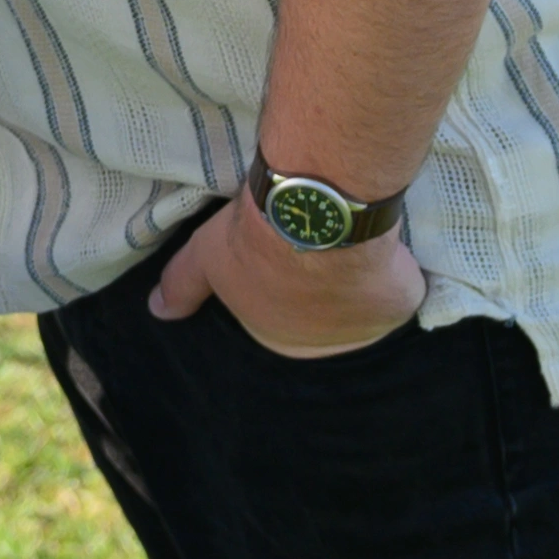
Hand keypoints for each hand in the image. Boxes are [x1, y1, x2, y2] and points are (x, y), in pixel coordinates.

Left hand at [149, 189, 426, 359]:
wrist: (315, 215)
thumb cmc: (253, 240)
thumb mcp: (206, 259)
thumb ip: (183, 285)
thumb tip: (157, 312)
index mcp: (280, 338)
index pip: (280, 316)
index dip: (279, 281)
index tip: (284, 250)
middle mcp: (327, 344)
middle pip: (325, 310)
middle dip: (320, 282)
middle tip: (315, 236)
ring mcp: (368, 326)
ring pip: (363, 298)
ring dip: (357, 275)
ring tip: (347, 233)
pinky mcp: (401, 300)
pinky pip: (399, 282)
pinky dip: (393, 262)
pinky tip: (382, 239)